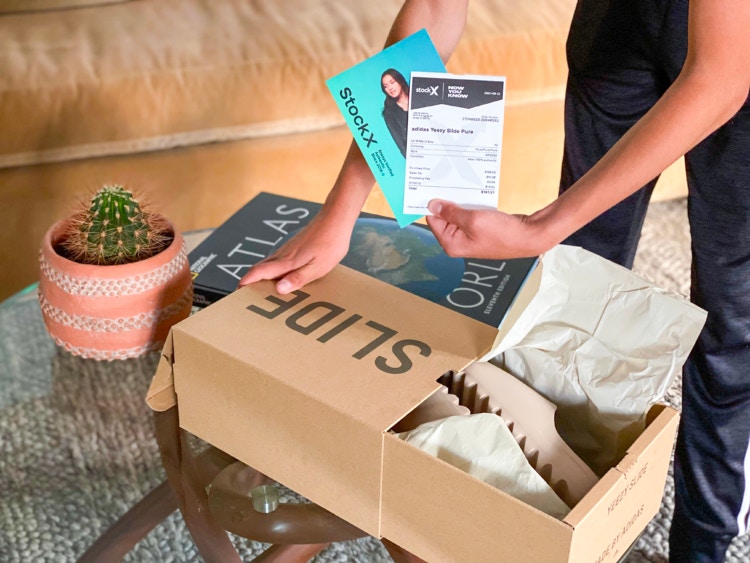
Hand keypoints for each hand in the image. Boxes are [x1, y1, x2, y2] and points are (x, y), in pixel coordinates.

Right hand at [237, 210, 351, 293]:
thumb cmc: (330, 242)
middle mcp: (283, 254)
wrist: (335, 218)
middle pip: (259, 268)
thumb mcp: (318, 267)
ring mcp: (287, 249)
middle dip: (250, 282)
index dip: (246, 282)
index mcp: (287, 261)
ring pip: (268, 264)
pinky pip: (277, 260)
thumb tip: (279, 289)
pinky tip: (280, 277)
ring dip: (261, 276)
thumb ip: (298, 278)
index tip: (237, 291)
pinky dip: (272, 271)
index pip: (259, 272)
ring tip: (261, 291)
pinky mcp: (294, 246)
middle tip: (245, 296)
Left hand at [425, 199, 553, 258]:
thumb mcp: (473, 219)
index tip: (432, 187)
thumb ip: (451, 212)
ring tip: (463, 188)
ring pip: (458, 214)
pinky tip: (475, 196)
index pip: (433, 220)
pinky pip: (469, 214)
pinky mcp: (480, 230)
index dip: (433, 204)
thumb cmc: (503, 234)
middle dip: (447, 202)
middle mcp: (458, 242)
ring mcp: (469, 236)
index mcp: (451, 244)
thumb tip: (433, 205)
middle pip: (444, 217)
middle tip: (449, 183)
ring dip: (460, 202)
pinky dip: (471, 205)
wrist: (530, 236)